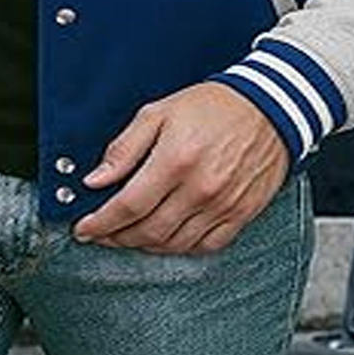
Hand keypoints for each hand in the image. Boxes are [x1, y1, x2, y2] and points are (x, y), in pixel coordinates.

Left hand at [71, 81, 289, 254]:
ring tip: (129, 234)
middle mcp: (200, 188)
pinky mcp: (241, 214)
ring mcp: (223, 205)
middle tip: (102, 232)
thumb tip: (95, 179)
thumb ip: (124, 148)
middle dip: (117, 237)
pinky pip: (205, 246)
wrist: (269, 108)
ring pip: (173, 244)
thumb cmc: (212, 107)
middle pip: (147, 231)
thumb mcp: (159, 112)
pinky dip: (180, 247)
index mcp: (175, 160)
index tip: (83, 228)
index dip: (100, 222)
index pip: (128, 206)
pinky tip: (166, 236)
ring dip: (144, 245)